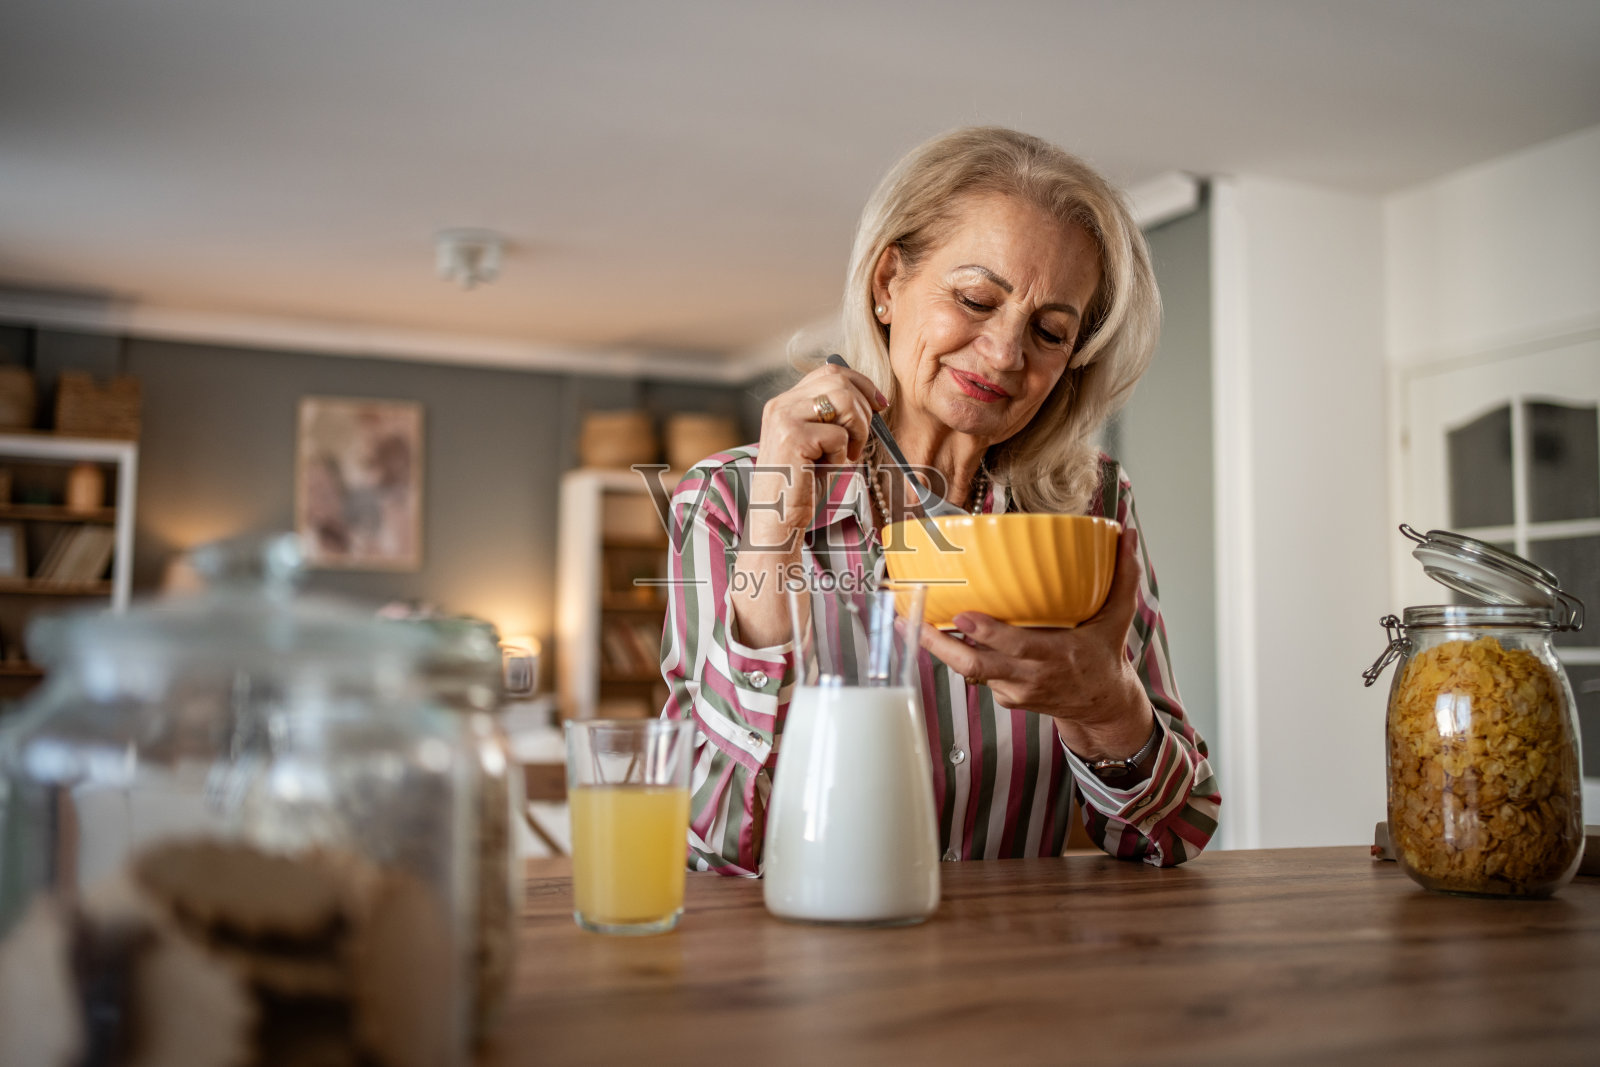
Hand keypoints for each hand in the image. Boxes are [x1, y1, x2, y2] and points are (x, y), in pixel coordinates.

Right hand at [747, 362, 886, 547]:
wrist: (776, 520)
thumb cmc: (802, 484)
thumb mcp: (818, 443)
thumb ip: (831, 417)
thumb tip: (872, 400)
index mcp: (785, 402)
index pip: (829, 372)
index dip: (861, 383)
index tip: (880, 404)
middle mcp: (781, 405)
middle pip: (839, 381)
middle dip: (862, 410)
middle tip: (858, 441)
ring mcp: (784, 419)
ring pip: (842, 400)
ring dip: (856, 430)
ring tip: (846, 455)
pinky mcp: (793, 438)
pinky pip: (838, 435)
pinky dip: (842, 456)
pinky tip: (827, 469)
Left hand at [918, 525, 1153, 758]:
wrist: (1101, 706)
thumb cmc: (1104, 655)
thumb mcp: (1118, 619)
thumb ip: (1123, 578)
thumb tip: (1127, 534)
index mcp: (1056, 656)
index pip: (1017, 647)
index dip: (988, 634)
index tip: (963, 615)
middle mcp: (1029, 677)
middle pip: (975, 666)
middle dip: (938, 645)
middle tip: (910, 619)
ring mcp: (1012, 690)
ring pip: (967, 671)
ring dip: (935, 648)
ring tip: (905, 620)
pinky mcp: (1002, 696)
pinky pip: (973, 674)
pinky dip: (952, 654)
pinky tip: (928, 632)